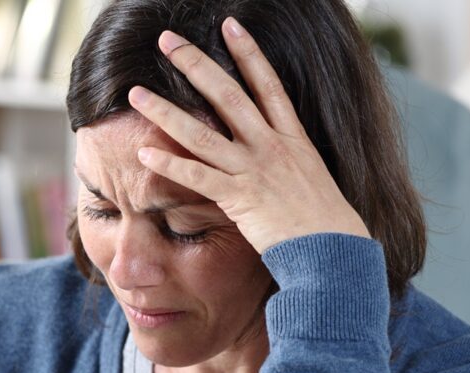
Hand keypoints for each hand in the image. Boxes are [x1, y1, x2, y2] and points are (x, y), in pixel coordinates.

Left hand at [127, 17, 369, 254]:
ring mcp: (255, 170)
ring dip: (165, 111)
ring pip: (202, 133)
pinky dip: (170, 165)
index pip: (268, 84)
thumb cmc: (325, 224)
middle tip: (167, 40)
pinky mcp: (240, 198)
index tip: (229, 25)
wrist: (334, 250)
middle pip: (228, 95)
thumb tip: (274, 157)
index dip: (248, 52)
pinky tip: (143, 153)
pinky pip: (197, 178)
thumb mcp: (310, 179)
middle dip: (195, 64)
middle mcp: (272, 146)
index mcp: (293, 138)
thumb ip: (288, 162)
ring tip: (135, 94)